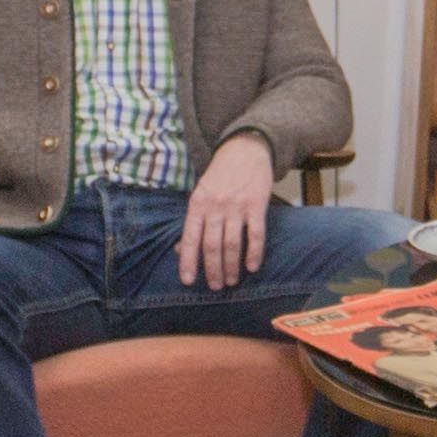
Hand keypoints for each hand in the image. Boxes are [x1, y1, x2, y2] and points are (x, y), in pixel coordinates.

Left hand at [178, 135, 275, 289]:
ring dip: (231, 266)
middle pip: (212, 245)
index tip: (188, 281)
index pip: (190, 238)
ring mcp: (237, 206)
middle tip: (215, 286)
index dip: (188, 261)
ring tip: (232, 281)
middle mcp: (215, 206)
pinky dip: (254, 253)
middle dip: (213, 270)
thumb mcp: (200, 193)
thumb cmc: (220, 175)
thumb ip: (193, 222)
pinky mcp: (257, 204)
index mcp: (197, 204)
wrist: (244, 149)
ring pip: (232, 243)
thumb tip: (179, 251)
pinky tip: (252, 266)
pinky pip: (256, 234)